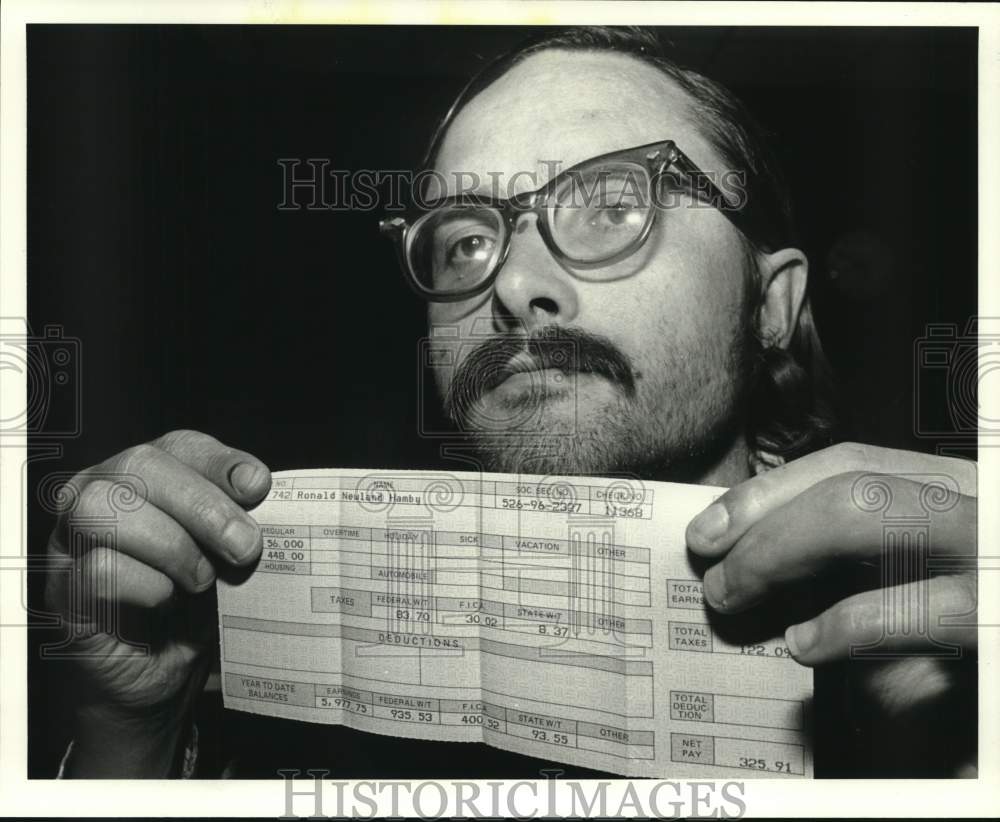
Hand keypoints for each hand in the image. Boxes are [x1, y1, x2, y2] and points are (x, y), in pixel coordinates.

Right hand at [44, 430, 270, 774]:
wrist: (164, 674)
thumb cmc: (197, 603)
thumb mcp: (229, 557)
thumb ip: (242, 524)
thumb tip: (270, 501)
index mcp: (149, 477)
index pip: (180, 445)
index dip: (220, 461)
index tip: (259, 487)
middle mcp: (102, 495)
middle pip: (140, 464)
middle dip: (202, 504)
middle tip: (246, 547)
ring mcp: (73, 541)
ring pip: (101, 505)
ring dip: (169, 543)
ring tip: (203, 580)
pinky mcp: (64, 593)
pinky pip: (95, 569)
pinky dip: (144, 583)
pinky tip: (167, 600)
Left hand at [686, 442, 977, 771]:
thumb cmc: (952, 639)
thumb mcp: (906, 580)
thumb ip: (844, 556)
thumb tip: (745, 545)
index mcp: (956, 490)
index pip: (853, 462)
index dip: (770, 490)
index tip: (709, 527)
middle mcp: (977, 508)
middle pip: (850, 481)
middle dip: (761, 522)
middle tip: (712, 572)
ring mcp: (990, 561)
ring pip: (868, 514)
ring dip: (775, 553)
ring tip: (733, 597)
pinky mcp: (996, 622)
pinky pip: (910, 606)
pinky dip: (841, 624)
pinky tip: (803, 643)